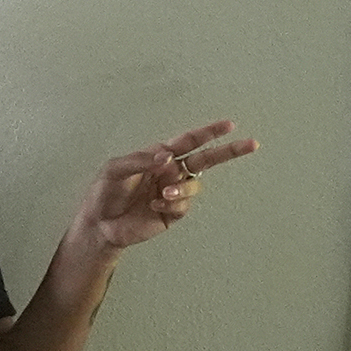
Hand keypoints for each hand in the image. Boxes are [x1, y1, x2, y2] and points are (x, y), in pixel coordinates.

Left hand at [77, 119, 255, 255]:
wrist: (99, 225)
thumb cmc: (104, 193)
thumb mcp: (114, 170)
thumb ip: (140, 160)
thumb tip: (167, 157)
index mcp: (158, 156)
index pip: (188, 141)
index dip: (208, 133)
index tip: (229, 125)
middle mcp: (170, 172)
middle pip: (206, 159)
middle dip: (228, 151)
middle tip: (251, 144)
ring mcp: (173, 192)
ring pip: (194, 186)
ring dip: (182, 189)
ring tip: (162, 194)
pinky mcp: (172, 212)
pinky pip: (183, 205)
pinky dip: (171, 204)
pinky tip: (154, 205)